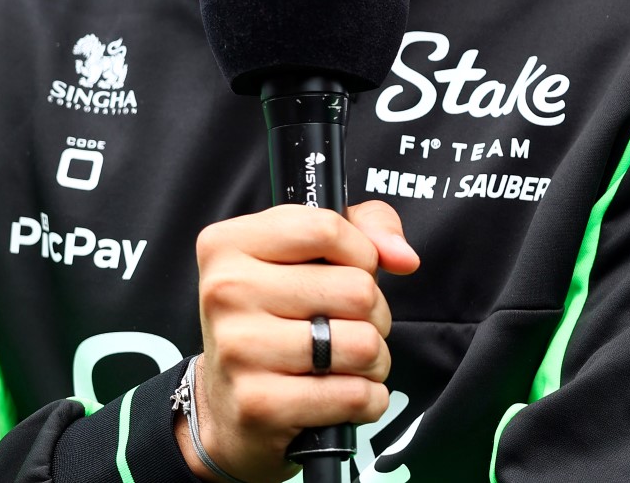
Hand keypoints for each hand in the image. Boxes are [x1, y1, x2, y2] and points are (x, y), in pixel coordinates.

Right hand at [179, 201, 421, 482]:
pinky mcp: (258, 404)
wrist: (226, 404)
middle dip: (374, 312)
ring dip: (374, 358)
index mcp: (230, 244)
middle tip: (348, 326)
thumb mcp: (311, 252)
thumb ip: (367, 226)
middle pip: (357, 290)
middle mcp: (225, 292)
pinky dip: (369, 398)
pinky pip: (354, 394)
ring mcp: (238, 349)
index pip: (327, 229)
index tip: (354, 271)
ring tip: (347, 361)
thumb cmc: (276, 316)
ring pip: (363, 344)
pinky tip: (343, 394)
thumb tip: (404, 257)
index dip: (361, 253)